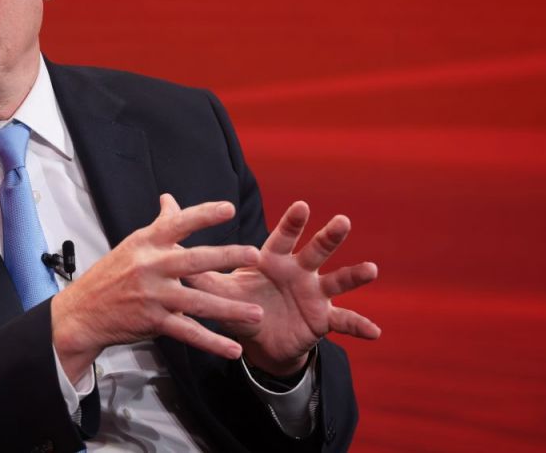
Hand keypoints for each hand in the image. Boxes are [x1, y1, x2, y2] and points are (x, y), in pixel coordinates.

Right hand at [51, 194, 263, 381]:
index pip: (178, 224)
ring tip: (257, 314)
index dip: (203, 215)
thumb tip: (170, 199)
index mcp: (147, 243)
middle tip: (256, 255)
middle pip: (195, 260)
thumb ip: (159, 225)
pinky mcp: (154, 322)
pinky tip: (233, 349)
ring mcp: (153, 295)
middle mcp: (151, 266)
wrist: (82, 312)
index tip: (228, 209)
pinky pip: (188, 333)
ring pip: (198, 302)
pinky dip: (212, 343)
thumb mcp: (133, 245)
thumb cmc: (111, 275)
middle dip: (227, 257)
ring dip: (230, 310)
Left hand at [187, 201, 379, 375]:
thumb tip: (169, 226)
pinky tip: (376, 332)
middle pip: (316, 250)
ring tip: (371, 269)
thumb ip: (197, 261)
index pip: (284, 236)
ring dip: (354, 275)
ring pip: (337, 280)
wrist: (259, 338)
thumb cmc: (240, 301)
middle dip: (328, 237)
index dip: (293, 223)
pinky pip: (345, 322)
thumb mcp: (218, 285)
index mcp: (275, 259)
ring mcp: (315, 293)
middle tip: (342, 222)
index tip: (302, 206)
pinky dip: (360, 326)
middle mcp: (299, 270)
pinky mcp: (323, 319)